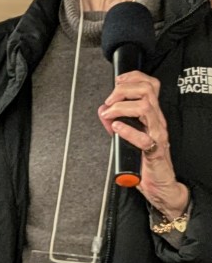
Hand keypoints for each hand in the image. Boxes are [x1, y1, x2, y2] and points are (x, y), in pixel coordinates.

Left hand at [98, 71, 188, 216]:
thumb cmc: (145, 160)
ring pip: (145, 107)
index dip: (132, 77)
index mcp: (152, 115)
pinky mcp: (155, 152)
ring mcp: (157, 135)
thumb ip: (115, 122)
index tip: (117, 81)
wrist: (160, 185)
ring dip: (121, 107)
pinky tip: (116, 128)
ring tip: (110, 114)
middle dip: (123, 90)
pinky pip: (144, 138)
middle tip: (109, 101)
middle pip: (146, 90)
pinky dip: (127, 130)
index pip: (149, 84)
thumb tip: (102, 110)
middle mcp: (157, 121)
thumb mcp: (127, 136)